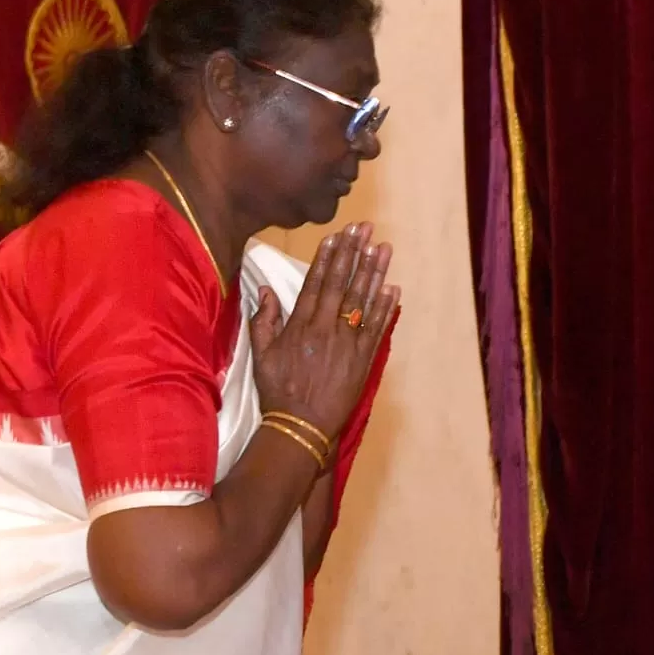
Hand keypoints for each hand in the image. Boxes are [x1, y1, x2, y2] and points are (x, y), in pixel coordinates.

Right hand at [251, 224, 399, 442]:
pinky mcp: (364, 359)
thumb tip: (264, 291)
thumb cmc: (279, 391)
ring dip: (374, 272)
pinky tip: (393, 287)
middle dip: (354, 253)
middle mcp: (326, 328)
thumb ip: (263, 320)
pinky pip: (377, 327)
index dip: (328, 256)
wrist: (301, 426)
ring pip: (363, 300)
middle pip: (342, 283)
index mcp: (300, 325)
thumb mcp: (261, 355)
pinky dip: (386, 307)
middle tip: (365, 228)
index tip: (338, 234)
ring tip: (383, 248)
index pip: (316, 282)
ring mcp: (347, 343)